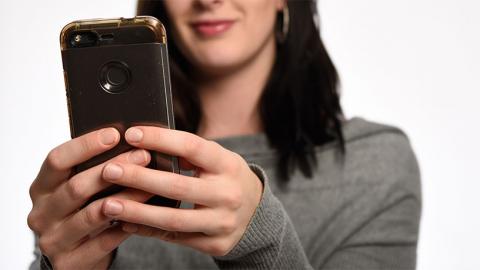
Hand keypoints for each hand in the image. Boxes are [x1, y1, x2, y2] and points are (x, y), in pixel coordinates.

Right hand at [28, 128, 153, 269]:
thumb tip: (131, 142)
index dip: (85, 145)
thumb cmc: (82, 213)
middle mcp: (41, 213)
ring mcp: (53, 239)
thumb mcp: (81, 190)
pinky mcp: (69, 261)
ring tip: (150, 186)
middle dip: (114, 168)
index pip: (56, 160)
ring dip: (126, 198)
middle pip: (76, 186)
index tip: (114, 134)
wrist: (76, 257)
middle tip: (144, 156)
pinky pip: (104, 241)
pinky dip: (126, 226)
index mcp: (42, 187)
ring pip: (94, 214)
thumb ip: (93, 170)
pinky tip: (145, 215)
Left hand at [100, 126, 263, 255]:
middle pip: (178, 186)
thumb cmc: (227, 178)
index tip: (131, 134)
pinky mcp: (216, 243)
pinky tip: (127, 222)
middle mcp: (228, 193)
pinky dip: (149, 230)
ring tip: (109, 204)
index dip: (160, 139)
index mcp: (227, 164)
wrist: (256, 214)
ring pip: (174, 219)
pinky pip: (176, 238)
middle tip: (109, 170)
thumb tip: (145, 143)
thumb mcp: (218, 159)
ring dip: (138, 212)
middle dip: (139, 178)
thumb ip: (189, 153)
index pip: (192, 147)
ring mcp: (223, 222)